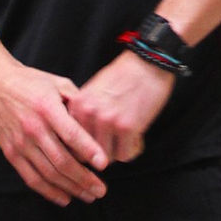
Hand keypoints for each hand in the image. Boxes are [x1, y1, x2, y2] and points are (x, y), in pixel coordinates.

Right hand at [0, 58, 108, 205]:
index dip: (88, 150)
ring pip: (49, 173)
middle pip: (62, 160)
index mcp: (47, 108)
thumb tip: (96, 120)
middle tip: (101, 189)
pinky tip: (64, 197)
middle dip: (84, 178)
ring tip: (88, 195)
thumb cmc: (30, 82)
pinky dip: (48, 191)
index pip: (71, 134)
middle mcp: (33, 128)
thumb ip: (78, 101)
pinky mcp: (11, 153)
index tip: (103, 164)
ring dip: (70, 188)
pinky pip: (31, 178)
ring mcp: (20, 143)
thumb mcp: (57, 83)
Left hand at [67, 50, 175, 164]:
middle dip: (102, 152)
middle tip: (115, 143)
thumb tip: (81, 140)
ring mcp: (107, 121)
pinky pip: (125, 155)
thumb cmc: (124, 75)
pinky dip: (133, 150)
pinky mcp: (127, 127)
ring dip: (118, 151)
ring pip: (107, 157)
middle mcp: (89, 114)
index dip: (84, 147)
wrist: (149, 62)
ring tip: (128, 139)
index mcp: (78, 104)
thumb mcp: (94, 90)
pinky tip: (137, 137)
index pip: (71, 142)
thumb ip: (85, 112)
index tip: (96, 146)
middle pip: (88, 153)